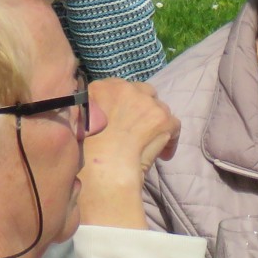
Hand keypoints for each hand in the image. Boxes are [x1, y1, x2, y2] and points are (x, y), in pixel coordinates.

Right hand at [77, 79, 180, 229]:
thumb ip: (96, 111)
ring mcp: (145, 102)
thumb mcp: (82, 123)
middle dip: (143, 109)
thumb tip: (111, 115)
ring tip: (150, 142)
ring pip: (159, 107)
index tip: (123, 119)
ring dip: (156, 122)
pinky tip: (163, 154)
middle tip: (139, 128)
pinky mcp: (162, 118)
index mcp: (99, 89)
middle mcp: (123, 89)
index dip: (124, 104)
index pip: (118, 88)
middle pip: (142, 92)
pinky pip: (174, 124)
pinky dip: (171, 139)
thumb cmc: (85, 154)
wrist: (101, 170)